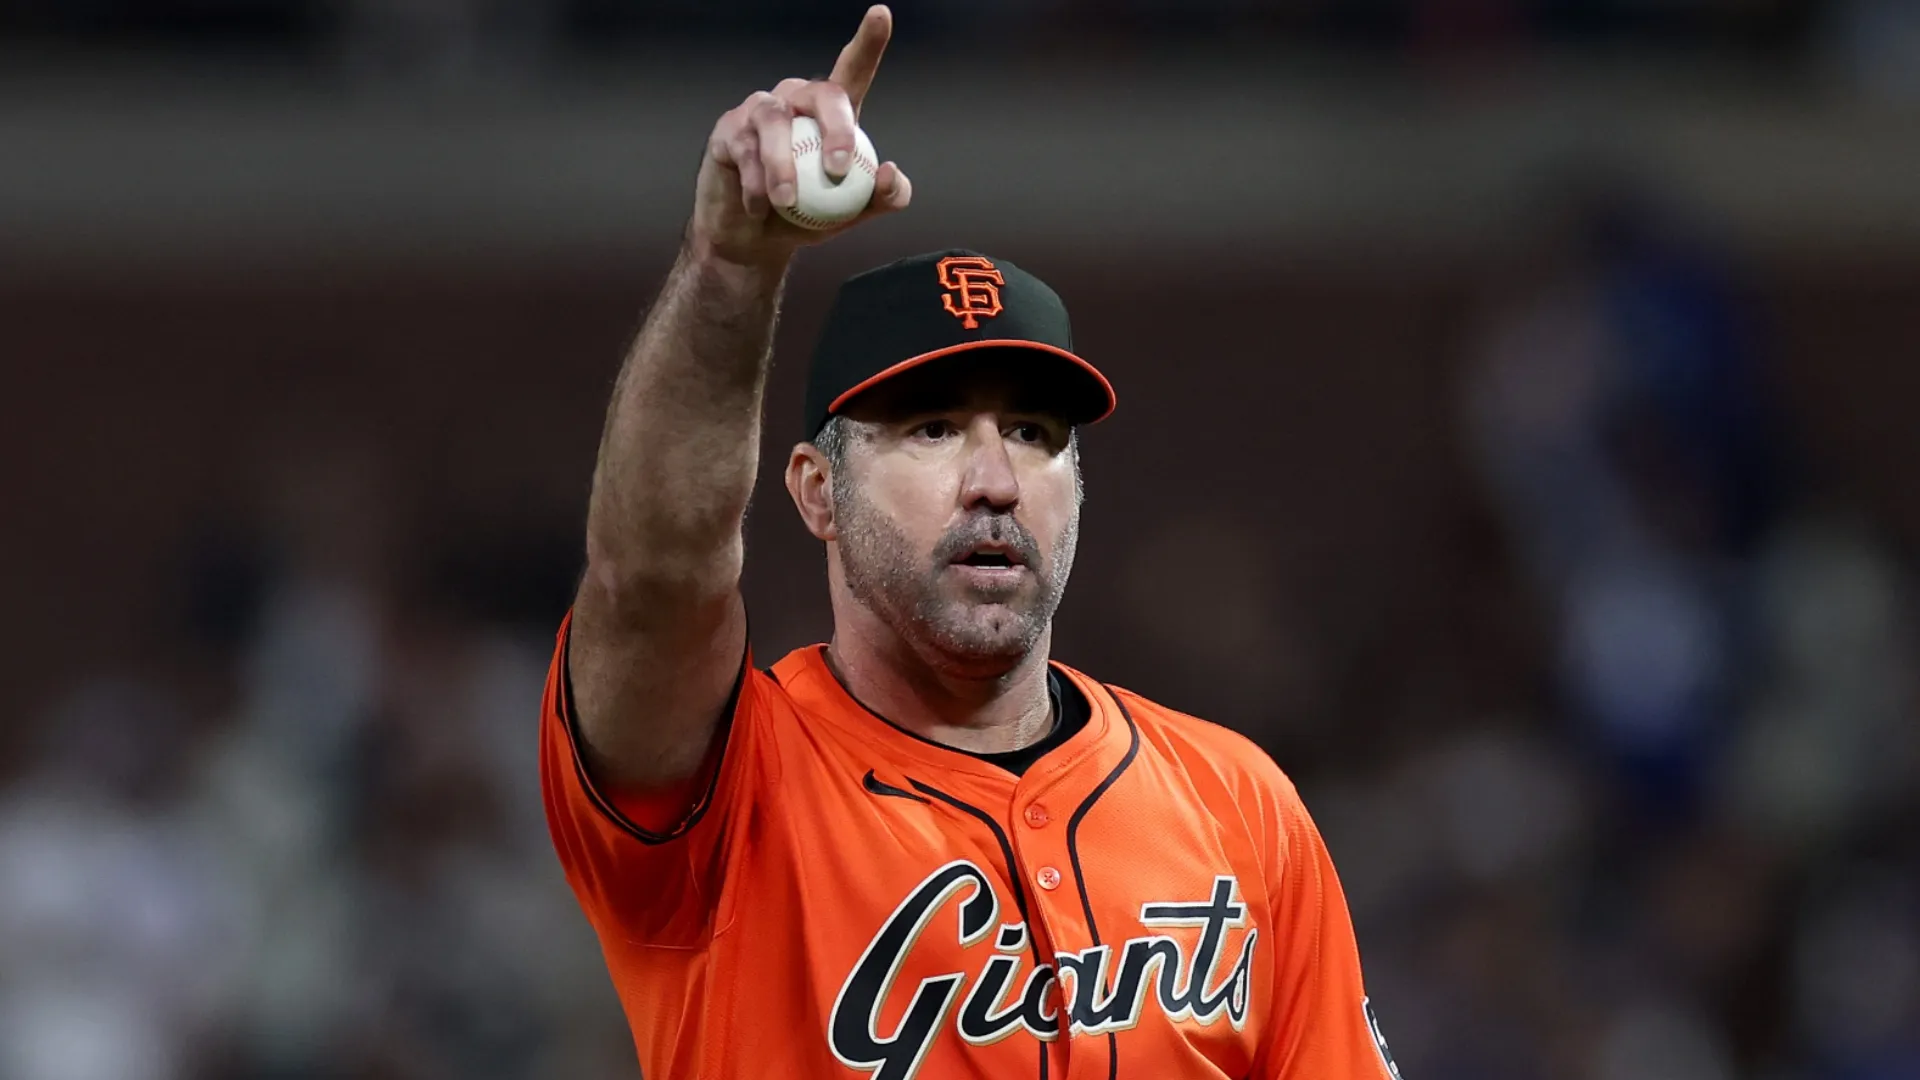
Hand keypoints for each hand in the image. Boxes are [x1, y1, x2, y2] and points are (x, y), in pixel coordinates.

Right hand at [690, 5, 913, 269]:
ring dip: (784, 165)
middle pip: (823, 93)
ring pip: (776, 123)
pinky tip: (758, 207)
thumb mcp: (851, 214)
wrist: (753, 242)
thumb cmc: (806, 218)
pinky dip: (755, 183)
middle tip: (839, 171)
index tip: (881, 15)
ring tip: (786, 202)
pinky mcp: (729, 130)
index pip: (852, 70)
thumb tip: (890, 172)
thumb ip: (881, 197)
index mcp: (830, 113)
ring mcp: (760, 112)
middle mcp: (796, 102)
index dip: (868, 42)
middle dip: (837, 129)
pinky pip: (745, 149)